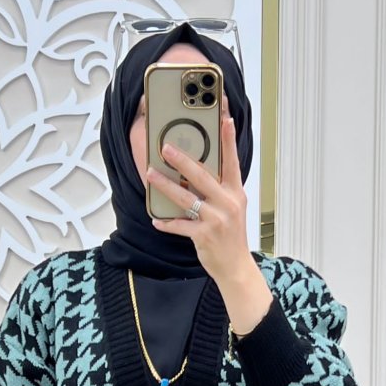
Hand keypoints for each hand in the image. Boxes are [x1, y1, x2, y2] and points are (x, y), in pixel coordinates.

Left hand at [146, 108, 254, 286]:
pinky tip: (155, 219)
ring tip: (150, 175)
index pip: (232, 161)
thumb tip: (195, 173)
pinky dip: (167, 223)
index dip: (228, 140)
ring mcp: (216, 219)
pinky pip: (180, 225)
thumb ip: (218, 191)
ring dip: (165, 186)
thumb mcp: (232, 208)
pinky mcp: (204, 235)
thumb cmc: (230, 235)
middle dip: (182, 160)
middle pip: (202, 176)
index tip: (224, 119)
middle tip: (165, 147)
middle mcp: (227, 202)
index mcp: (235, 192)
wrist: (235, 265)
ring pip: (186, 198)